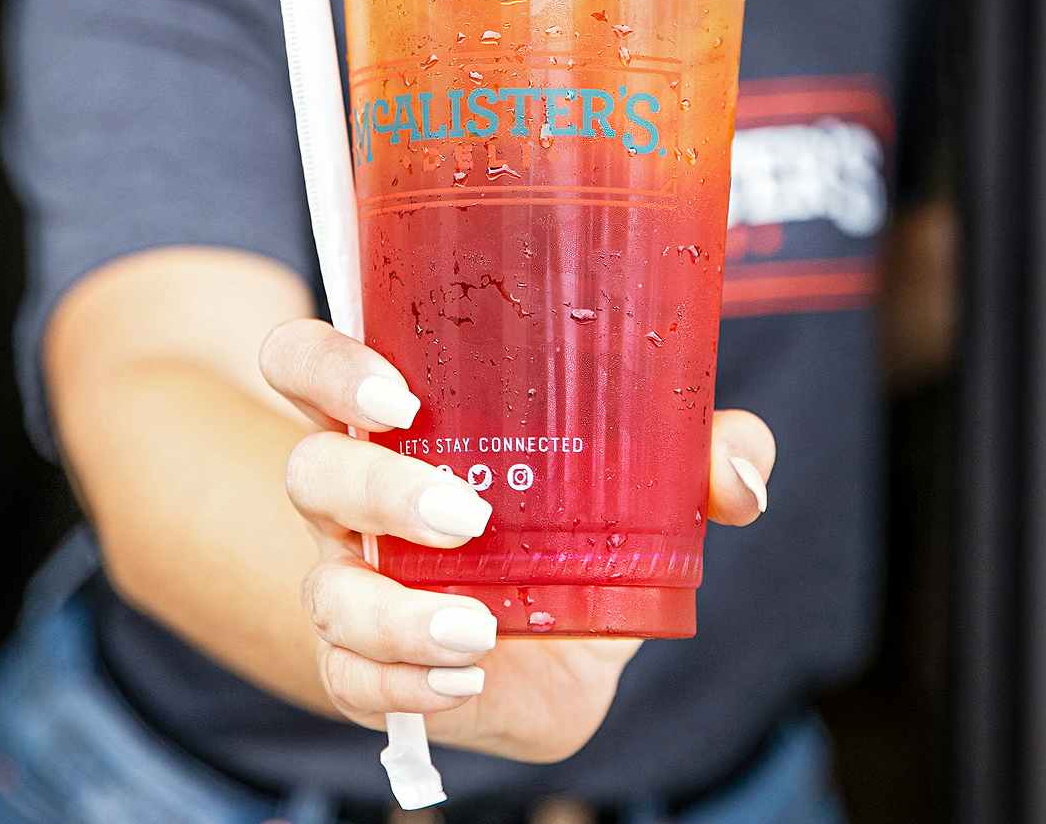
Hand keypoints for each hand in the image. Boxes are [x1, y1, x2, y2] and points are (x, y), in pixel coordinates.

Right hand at [260, 318, 775, 762]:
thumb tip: (738, 468)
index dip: (325, 366)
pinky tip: (468, 679)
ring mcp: (353, 582)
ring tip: (478, 629)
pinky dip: (403, 684)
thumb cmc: (575, 528)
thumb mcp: (643, 480)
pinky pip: (349, 679)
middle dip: (378, 490)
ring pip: (326, 588)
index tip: (398, 395)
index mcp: (398, 421)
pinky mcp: (367, 665)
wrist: (552, 652)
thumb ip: (699, 452)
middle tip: (469, 515)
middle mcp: (356, 494)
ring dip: (395, 614)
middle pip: (310, 470)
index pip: (308, 362)